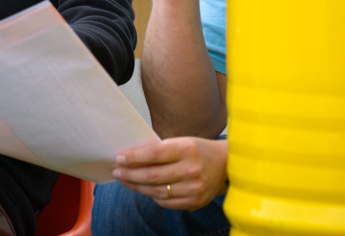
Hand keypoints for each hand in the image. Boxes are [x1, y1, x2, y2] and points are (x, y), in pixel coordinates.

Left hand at [112, 137, 227, 210]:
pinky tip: (144, 189)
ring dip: (137, 187)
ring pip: (156, 191)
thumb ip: (161, 150)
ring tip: (125, 181)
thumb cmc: (199, 150)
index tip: (119, 158)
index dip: (134, 157)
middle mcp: (191, 169)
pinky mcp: (194, 202)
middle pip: (152, 175)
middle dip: (130, 174)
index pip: (153, 154)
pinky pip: (166, 202)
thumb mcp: (183, 142)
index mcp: (187, 149)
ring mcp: (193, 188)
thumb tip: (131, 158)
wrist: (228, 165)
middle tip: (116, 171)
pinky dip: (152, 195)